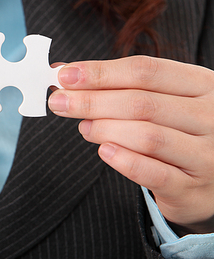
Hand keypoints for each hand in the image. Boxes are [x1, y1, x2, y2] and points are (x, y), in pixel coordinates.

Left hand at [48, 55, 213, 234]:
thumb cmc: (180, 129)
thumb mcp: (164, 98)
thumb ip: (119, 85)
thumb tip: (65, 74)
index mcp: (201, 84)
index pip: (145, 70)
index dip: (100, 72)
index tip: (65, 75)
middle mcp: (210, 116)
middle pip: (141, 103)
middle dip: (91, 101)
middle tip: (59, 102)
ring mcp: (206, 154)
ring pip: (147, 136)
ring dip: (104, 129)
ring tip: (83, 127)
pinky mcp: (194, 188)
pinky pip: (153, 173)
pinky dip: (123, 160)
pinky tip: (103, 151)